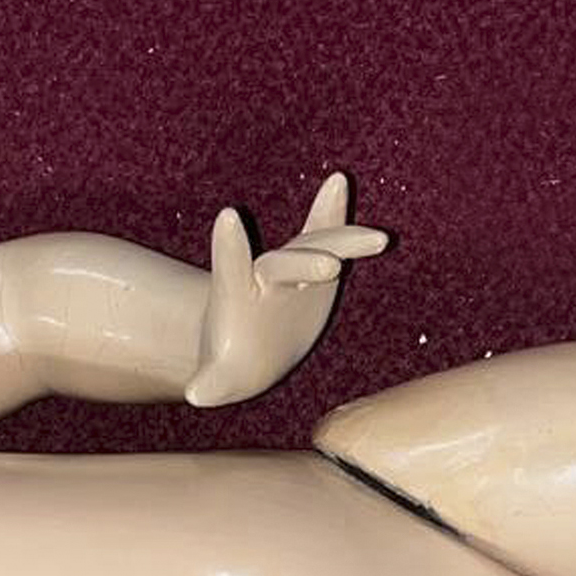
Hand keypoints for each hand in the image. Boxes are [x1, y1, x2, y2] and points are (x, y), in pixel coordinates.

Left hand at [188, 170, 389, 407]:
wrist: (246, 343)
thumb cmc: (230, 364)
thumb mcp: (219, 377)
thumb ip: (212, 383)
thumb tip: (197, 395)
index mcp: (237, 298)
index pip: (231, 270)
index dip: (230, 246)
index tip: (228, 218)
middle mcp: (263, 275)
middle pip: (282, 264)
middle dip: (303, 264)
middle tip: (329, 267)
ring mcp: (290, 267)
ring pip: (314, 247)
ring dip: (341, 239)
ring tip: (378, 239)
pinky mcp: (313, 265)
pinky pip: (326, 236)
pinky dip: (336, 214)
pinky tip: (338, 181)